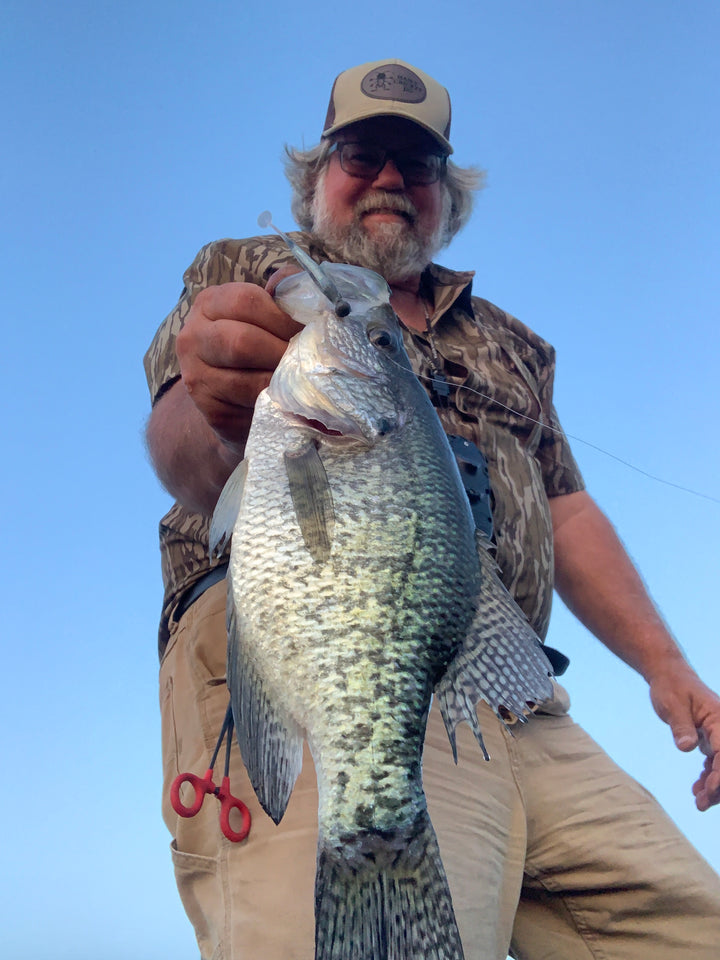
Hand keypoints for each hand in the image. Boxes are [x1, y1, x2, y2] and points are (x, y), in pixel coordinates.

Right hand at [176, 279, 301, 446]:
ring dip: (280, 384)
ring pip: (244, 381)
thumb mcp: (267, 314)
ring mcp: (195, 376)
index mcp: (209, 303)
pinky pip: (247, 410)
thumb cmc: (258, 347)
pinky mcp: (209, 410)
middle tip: (309, 361)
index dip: (282, 318)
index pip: (245, 301)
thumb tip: (301, 290)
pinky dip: (273, 407)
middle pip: (242, 342)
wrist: (231, 396)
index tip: (308, 330)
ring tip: (302, 382)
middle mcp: (193, 337)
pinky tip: (287, 403)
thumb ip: (285, 295)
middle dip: (282, 353)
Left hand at [649, 662, 719, 810]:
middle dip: (719, 786)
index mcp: (719, 719)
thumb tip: (687, 747)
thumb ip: (681, 726)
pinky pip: (715, 761)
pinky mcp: (710, 738)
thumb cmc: (671, 686)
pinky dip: (708, 777)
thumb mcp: (672, 704)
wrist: (668, 675)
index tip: (710, 789)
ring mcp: (718, 734)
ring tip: (699, 802)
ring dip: (714, 785)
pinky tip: (697, 790)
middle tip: (702, 804)